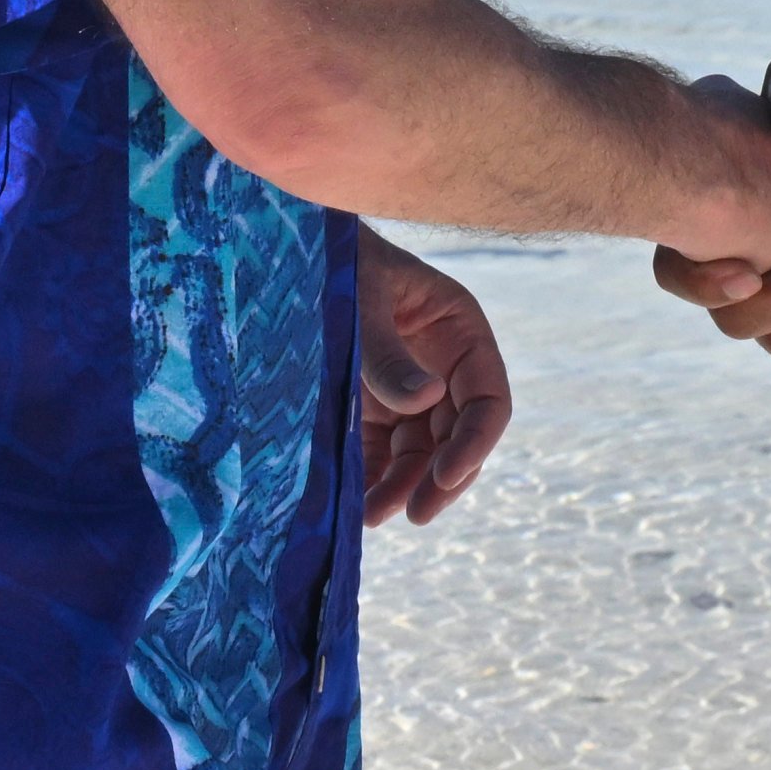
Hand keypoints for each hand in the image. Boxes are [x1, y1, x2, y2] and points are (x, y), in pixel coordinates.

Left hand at [355, 228, 512, 525]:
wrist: (283, 254)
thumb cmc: (334, 263)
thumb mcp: (361, 301)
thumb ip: (387, 354)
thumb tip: (426, 399)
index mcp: (458, 330)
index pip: (487, 398)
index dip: (475, 442)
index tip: (444, 477)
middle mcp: (440, 365)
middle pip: (458, 435)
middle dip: (441, 477)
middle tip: (417, 514)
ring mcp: (406, 387)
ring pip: (422, 452)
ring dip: (405, 487)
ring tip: (373, 516)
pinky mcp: (371, 406)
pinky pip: (385, 452)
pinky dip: (376, 479)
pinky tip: (358, 501)